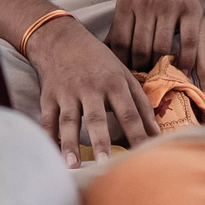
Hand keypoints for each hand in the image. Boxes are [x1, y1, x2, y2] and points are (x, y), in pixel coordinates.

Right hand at [27, 16, 159, 168]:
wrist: (60, 40)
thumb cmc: (98, 61)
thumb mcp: (124, 76)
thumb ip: (140, 104)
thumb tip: (157, 133)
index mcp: (114, 83)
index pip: (129, 113)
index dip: (137, 134)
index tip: (145, 156)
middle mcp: (90, 88)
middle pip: (96, 118)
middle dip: (101, 141)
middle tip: (106, 164)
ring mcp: (67, 93)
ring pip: (68, 121)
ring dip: (70, 143)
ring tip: (72, 165)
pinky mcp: (48, 96)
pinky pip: (47, 119)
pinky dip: (47, 136)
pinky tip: (50, 152)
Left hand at [109, 0, 204, 71]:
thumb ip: (122, 21)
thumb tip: (107, 50)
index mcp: (126, 3)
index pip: (119, 42)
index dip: (120, 62)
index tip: (123, 74)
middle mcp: (146, 5)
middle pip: (140, 48)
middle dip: (140, 68)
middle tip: (143, 80)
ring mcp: (170, 7)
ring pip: (162, 47)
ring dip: (161, 65)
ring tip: (161, 75)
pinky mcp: (192, 9)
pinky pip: (189, 42)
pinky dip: (185, 59)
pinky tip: (183, 68)